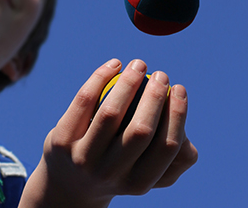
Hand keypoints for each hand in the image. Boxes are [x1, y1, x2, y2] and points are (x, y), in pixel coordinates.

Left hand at [20, 59, 197, 207]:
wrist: (67, 183)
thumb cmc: (117, 169)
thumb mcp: (143, 172)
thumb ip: (170, 159)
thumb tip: (186, 128)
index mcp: (138, 184)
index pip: (165, 147)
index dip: (177, 114)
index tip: (179, 88)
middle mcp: (109, 174)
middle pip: (139, 131)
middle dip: (155, 97)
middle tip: (161, 74)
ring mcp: (82, 159)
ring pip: (110, 113)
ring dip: (129, 83)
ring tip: (138, 65)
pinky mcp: (61, 141)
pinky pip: (84, 102)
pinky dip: (100, 78)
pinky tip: (114, 64)